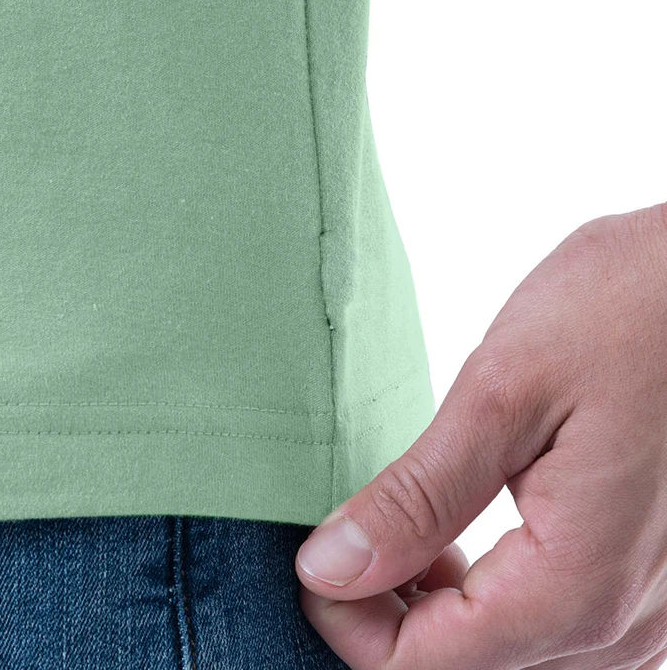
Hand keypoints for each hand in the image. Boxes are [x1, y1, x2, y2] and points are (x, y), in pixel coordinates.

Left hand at [295, 202, 666, 669]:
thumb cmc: (623, 313)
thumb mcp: (501, 397)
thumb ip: (418, 497)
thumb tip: (331, 567)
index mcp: (576, 585)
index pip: (425, 664)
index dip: (348, 621)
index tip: (314, 555)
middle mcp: (624, 622)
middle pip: (464, 667)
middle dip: (387, 613)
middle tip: (349, 532)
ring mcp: (649, 607)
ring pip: (507, 652)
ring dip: (434, 607)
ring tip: (404, 530)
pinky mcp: (649, 575)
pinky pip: (550, 622)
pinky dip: (486, 595)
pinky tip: (462, 538)